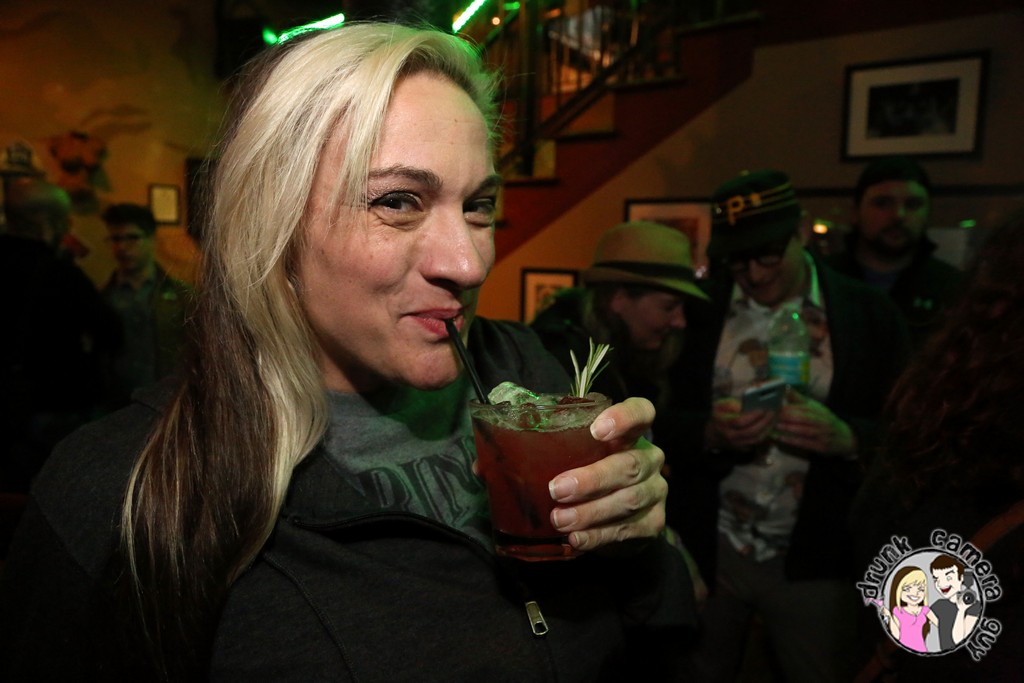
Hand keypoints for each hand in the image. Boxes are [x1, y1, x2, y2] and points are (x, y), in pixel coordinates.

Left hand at [547, 397, 666, 552]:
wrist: (616, 516)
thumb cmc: (587, 470)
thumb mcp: (573, 453)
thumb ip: (547, 447)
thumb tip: (490, 457)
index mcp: (631, 432)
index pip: (641, 412)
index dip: (624, 418)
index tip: (596, 430)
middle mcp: (649, 458)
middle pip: (630, 464)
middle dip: (593, 479)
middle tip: (558, 490)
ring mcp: (655, 491)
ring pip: (628, 500)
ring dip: (590, 512)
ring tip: (559, 520)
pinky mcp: (653, 522)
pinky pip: (626, 529)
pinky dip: (598, 535)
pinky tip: (576, 538)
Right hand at [705, 397, 774, 450]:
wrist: (712, 435)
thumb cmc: (717, 418)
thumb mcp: (720, 407)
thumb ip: (731, 405)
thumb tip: (745, 404)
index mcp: (725, 424)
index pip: (741, 421)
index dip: (753, 416)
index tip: (763, 409)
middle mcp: (731, 436)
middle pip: (752, 431)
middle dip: (764, 422)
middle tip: (773, 412)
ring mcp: (737, 444)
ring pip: (756, 439)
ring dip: (767, 429)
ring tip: (773, 419)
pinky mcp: (742, 448)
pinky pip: (757, 442)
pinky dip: (764, 435)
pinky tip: (769, 426)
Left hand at [773, 390, 855, 455]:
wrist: (846, 438)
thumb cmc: (825, 421)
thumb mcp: (816, 408)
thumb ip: (800, 400)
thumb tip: (786, 388)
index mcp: (820, 411)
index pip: (804, 407)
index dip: (789, 407)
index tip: (775, 406)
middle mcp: (822, 421)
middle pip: (804, 417)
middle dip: (788, 416)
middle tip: (772, 416)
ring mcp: (823, 435)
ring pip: (805, 430)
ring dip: (789, 428)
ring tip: (775, 426)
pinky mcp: (821, 447)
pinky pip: (806, 443)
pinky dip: (793, 441)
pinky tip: (781, 439)